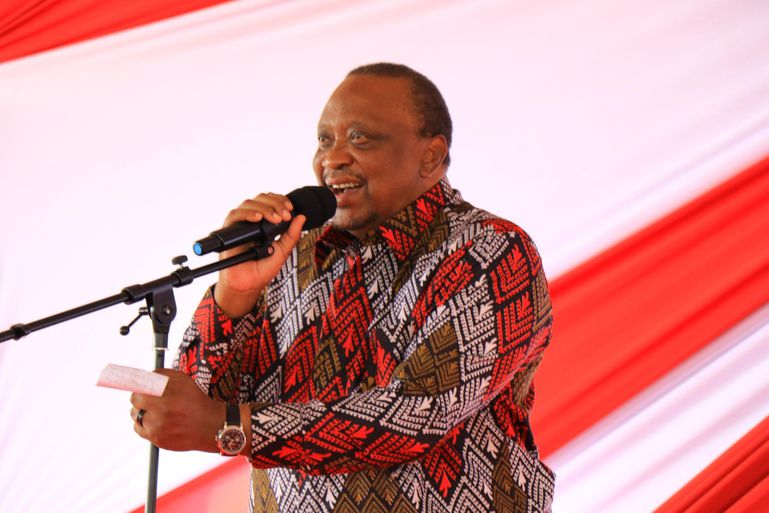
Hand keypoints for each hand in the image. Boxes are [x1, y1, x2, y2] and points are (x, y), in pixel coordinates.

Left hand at [130, 369, 223, 451]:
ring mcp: (157, 427)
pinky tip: (156, 421)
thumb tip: (144, 375)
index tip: (141, 388)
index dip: (140, 388)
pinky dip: (144, 424)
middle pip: (135, 402)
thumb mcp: (183, 380)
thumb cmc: (197, 401)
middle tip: (151, 400)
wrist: (210, 425)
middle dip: (141, 399)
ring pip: (135, 416)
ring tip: (156, 411)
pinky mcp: (157, 439)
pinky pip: (138, 429)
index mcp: (165, 394)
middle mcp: (160, 411)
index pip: (138, 389)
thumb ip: (162, 374)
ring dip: (142, 412)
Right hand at [215, 193, 305, 316]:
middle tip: (284, 214)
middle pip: (260, 199)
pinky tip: (257, 218)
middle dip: (275, 203)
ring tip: (275, 218)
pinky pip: (235, 216)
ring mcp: (241, 225)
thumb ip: (292, 236)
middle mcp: (252, 221)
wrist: (247, 286)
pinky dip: (247, 214)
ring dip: (264, 207)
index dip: (280, 200)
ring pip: (248, 204)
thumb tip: (301, 217)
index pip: (271, 202)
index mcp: (265, 223)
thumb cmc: (261, 270)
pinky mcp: (229, 232)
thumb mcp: (282, 252)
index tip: (290, 208)